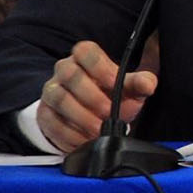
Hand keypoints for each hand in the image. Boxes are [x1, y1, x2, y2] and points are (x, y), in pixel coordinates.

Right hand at [37, 40, 157, 153]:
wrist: (94, 116)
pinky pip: (50, 122)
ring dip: (80, 117)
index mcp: (85, 57)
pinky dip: (69, 134)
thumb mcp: (129, 88)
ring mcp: (51, 91)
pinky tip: (85, 140)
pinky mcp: (44, 113)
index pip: (86, 51)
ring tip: (99, 130)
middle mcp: (64, 70)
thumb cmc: (113, 96)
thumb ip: (140, 83)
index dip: (99, 66)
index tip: (114, 83)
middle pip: (70, 75)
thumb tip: (148, 83)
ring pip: (59, 98)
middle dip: (92, 96)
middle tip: (109, 113)